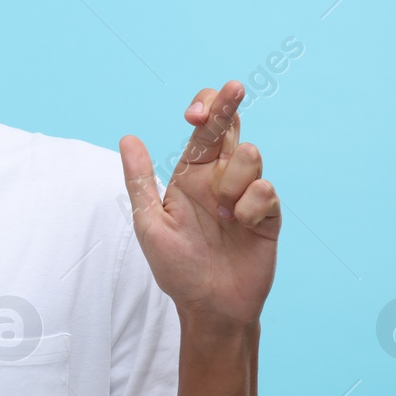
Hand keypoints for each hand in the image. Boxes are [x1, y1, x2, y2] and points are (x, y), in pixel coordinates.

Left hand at [119, 80, 280, 324]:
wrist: (210, 307)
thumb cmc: (176, 267)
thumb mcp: (149, 223)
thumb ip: (140, 181)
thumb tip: (127, 138)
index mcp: (191, 175)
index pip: (203, 129)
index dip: (205, 109)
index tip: (194, 114)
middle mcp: (221, 178)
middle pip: (232, 126)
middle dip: (229, 103)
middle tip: (233, 88)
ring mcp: (247, 193)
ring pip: (250, 155)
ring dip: (232, 180)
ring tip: (223, 212)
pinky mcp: (268, 214)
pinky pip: (265, 190)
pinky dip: (249, 207)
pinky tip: (241, 226)